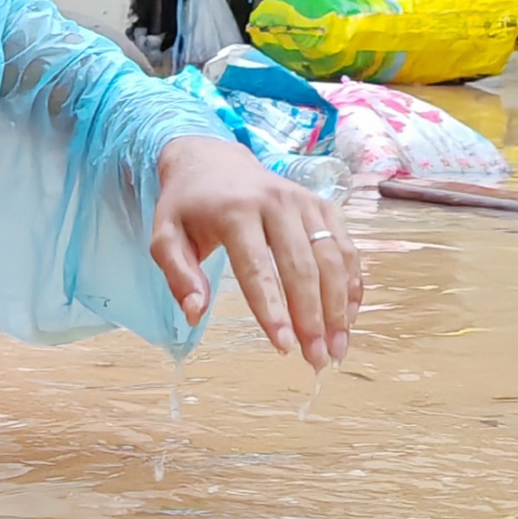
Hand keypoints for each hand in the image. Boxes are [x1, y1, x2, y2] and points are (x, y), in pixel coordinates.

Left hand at [151, 134, 360, 366]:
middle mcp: (276, 203)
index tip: (284, 347)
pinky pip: (345, 248)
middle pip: (303, 267)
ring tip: (337, 349)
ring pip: (332, 259)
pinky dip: (352, 283)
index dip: (272, 311)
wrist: (213, 159)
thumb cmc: (188, 206)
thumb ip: (178, 275)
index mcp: (235, 212)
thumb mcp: (165, 236)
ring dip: (339, 308)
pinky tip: (349, 317)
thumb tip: (195, 314)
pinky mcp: (323, 205)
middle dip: (313, 318)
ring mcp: (305, 202)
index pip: (257, 269)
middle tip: (317, 360)